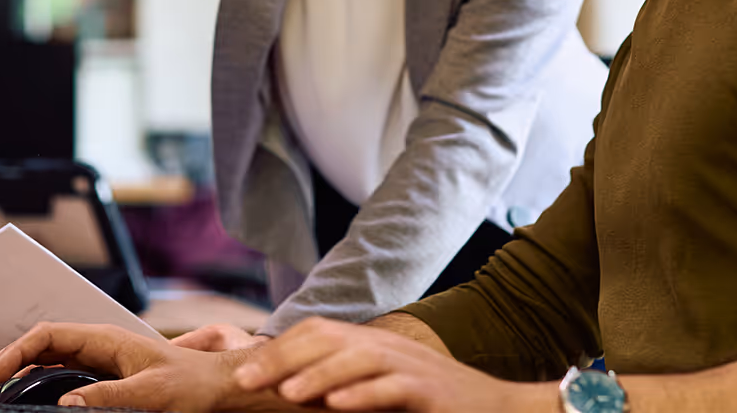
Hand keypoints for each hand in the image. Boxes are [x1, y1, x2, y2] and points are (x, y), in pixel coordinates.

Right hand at [0, 322, 256, 411]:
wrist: (219, 387)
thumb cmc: (192, 385)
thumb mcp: (151, 393)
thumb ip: (109, 398)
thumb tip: (64, 403)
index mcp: (106, 340)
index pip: (45, 337)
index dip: (10, 355)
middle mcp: (99, 346)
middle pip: (39, 348)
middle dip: (4, 365)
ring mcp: (101, 362)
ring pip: (47, 362)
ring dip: (18, 376)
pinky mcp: (105, 379)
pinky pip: (61, 377)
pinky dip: (38, 386)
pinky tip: (26, 401)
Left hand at [234, 317, 547, 412]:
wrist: (495, 410)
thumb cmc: (429, 406)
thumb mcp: (380, 389)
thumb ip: (342, 384)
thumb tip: (289, 390)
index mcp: (371, 345)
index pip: (317, 331)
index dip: (277, 348)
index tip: (241, 374)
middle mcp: (388, 347)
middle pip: (329, 336)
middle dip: (283, 357)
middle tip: (246, 382)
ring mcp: (411, 366)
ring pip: (359, 357)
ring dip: (319, 374)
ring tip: (286, 394)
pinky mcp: (431, 392)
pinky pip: (394, 388)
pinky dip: (365, 395)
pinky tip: (338, 406)